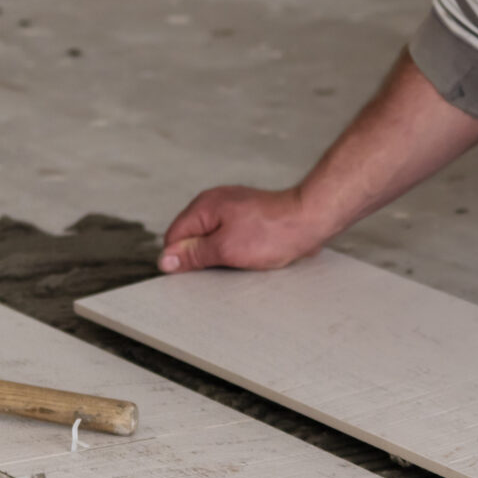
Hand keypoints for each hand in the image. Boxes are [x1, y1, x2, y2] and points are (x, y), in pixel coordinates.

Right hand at [159, 185, 321, 273]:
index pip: (174, 236)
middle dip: (201, 257)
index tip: (191, 275)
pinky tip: (248, 257)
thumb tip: (166, 259)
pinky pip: (230, 237)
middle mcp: (215, 203)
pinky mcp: (248, 217)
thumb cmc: (273, 232)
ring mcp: (233, 208)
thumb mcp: (225, 249)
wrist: (310, 220)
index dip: (179, 258)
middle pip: (192, 237)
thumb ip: (194, 254)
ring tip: (238, 262)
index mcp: (204, 206)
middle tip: (220, 268)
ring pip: (212, 239)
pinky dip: (234, 250)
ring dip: (220, 255)